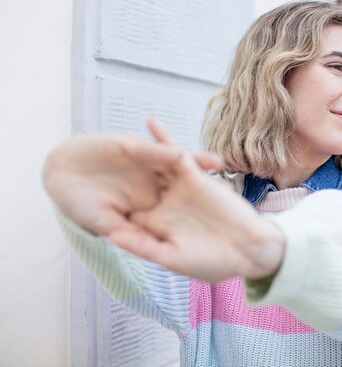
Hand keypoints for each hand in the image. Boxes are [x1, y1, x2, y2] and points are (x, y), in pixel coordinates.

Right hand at [43, 123, 221, 235]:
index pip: (179, 213)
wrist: (59, 175)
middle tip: (231, 194)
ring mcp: (145, 167)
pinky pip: (153, 148)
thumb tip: (148, 247)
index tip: (222, 228)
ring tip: (218, 162)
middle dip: (208, 189)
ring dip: (196, 163)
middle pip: (187, 187)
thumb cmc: (78, 204)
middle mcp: (153, 186)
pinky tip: (178, 148)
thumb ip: (127, 232)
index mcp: (149, 206)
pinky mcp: (134, 148)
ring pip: (176, 165)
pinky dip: (163, 146)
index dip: (199, 219)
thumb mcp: (102, 223)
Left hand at [107, 122, 284, 282]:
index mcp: (158, 227)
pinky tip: (150, 123)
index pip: (127, 214)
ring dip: (139, 148)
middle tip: (94, 160)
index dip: (105, 204)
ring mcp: (180, 190)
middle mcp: (166, 206)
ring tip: (115, 133)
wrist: (248, 249)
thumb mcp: (172, 258)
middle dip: (118, 173)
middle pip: (137, 186)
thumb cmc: (212, 262)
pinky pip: (176, 154)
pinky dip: (163, 138)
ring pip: (154, 166)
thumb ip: (142, 246)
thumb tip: (112, 236)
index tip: (81, 196)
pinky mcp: (195, 177)